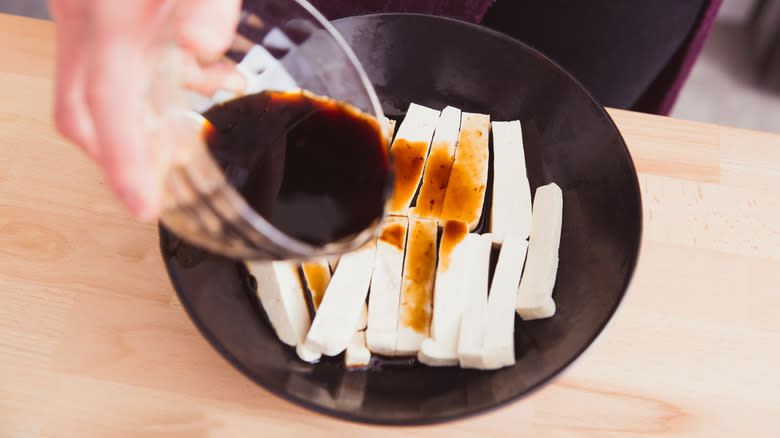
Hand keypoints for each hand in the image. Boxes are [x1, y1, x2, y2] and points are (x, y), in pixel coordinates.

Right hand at [49, 0, 240, 220]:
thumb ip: (207, 3)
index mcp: (106, 11)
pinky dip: (154, 81)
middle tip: (164, 184)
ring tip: (203, 117)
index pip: (106, 102)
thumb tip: (201, 43)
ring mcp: (81, 11)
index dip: (124, 163)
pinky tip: (203, 72)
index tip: (143, 207)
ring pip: (101, 90)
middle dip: (124, 156)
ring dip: (153, 116)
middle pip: (84, 113)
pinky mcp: (93, 7)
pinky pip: (110, 62)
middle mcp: (81, 16)